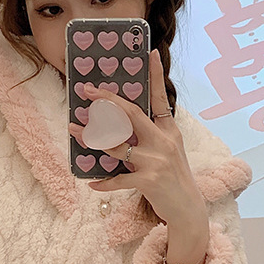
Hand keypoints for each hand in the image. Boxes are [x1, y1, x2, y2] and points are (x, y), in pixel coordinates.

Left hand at [69, 50, 209, 263]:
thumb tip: (122, 125)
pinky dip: (103, 183)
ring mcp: (156, 161)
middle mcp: (163, 142)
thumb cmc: (176, 180)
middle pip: (131, 114)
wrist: (189, 211)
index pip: (160, 98)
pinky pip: (118, 179)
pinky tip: (92, 184)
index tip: (151, 52)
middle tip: (88, 91)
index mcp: (169, 131)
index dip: (155, 75)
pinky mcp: (148, 181)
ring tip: (74, 131)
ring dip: (91, 139)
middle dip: (107, 101)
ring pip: (116, 145)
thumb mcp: (170, 152)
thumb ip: (151, 137)